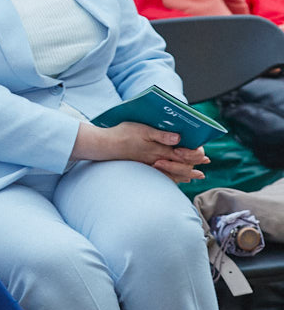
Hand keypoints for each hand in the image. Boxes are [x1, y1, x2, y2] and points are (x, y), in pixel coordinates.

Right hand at [74, 121, 208, 182]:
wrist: (105, 146)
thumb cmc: (122, 134)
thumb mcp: (142, 129)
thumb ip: (161, 135)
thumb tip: (179, 138)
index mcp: (160, 149)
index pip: (184, 154)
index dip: (195, 154)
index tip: (203, 154)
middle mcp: (157, 159)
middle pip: (181, 164)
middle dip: (194, 164)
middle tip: (204, 163)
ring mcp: (151, 165)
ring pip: (173, 172)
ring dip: (186, 173)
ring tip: (196, 176)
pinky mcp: (144, 166)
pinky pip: (162, 176)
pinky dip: (172, 177)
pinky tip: (176, 179)